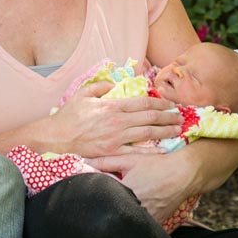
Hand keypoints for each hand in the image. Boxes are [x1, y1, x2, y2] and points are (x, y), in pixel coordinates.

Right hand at [51, 82, 183, 157]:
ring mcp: (116, 137)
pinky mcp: (112, 152)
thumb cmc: (67, 116)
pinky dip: (152, 151)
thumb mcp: (82, 94)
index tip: (170, 103)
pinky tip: (164, 150)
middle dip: (168, 116)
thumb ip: (100, 86)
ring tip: (178, 130)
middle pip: (150, 117)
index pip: (143, 102)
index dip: (160, 102)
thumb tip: (113, 84)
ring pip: (148, 133)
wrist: (56, 138)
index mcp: (112, 106)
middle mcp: (118, 121)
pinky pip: (136, 152)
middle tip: (181, 116)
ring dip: (165, 131)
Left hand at [88, 151, 197, 222]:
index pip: (103, 199)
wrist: (183, 174)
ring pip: (126, 222)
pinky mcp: (156, 222)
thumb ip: (105, 162)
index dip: (94, 199)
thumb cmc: (156, 165)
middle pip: (113, 213)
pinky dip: (133, 222)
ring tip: (113, 212)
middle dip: (105, 209)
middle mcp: (138, 207)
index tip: (86, 199)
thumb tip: (83, 161)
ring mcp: (148, 217)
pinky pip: (140, 226)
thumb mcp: (129, 160)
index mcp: (127, 191)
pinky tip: (128, 216)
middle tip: (96, 207)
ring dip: (119, 217)